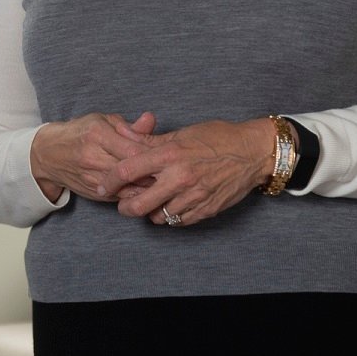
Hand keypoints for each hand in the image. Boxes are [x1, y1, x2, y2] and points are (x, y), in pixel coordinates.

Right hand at [30, 112, 157, 202]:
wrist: (49, 155)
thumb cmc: (80, 133)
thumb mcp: (102, 121)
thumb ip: (129, 125)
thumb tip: (151, 120)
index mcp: (97, 134)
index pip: (133, 149)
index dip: (153, 154)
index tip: (168, 155)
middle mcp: (93, 158)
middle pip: (133, 171)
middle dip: (155, 172)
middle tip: (173, 171)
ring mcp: (93, 178)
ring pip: (129, 188)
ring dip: (149, 187)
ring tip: (165, 183)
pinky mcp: (95, 193)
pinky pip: (122, 197)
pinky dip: (137, 195)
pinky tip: (150, 191)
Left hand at [103, 118, 276, 228]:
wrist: (253, 152)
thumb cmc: (218, 138)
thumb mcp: (182, 133)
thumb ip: (151, 141)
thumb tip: (124, 136)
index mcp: (170, 155)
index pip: (127, 171)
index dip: (110, 181)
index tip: (103, 185)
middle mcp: (179, 178)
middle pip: (137, 204)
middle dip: (125, 207)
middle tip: (123, 203)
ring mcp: (193, 197)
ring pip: (157, 216)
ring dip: (149, 211)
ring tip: (151, 201)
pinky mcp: (205, 210)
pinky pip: (177, 221)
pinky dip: (170, 216)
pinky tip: (171, 205)